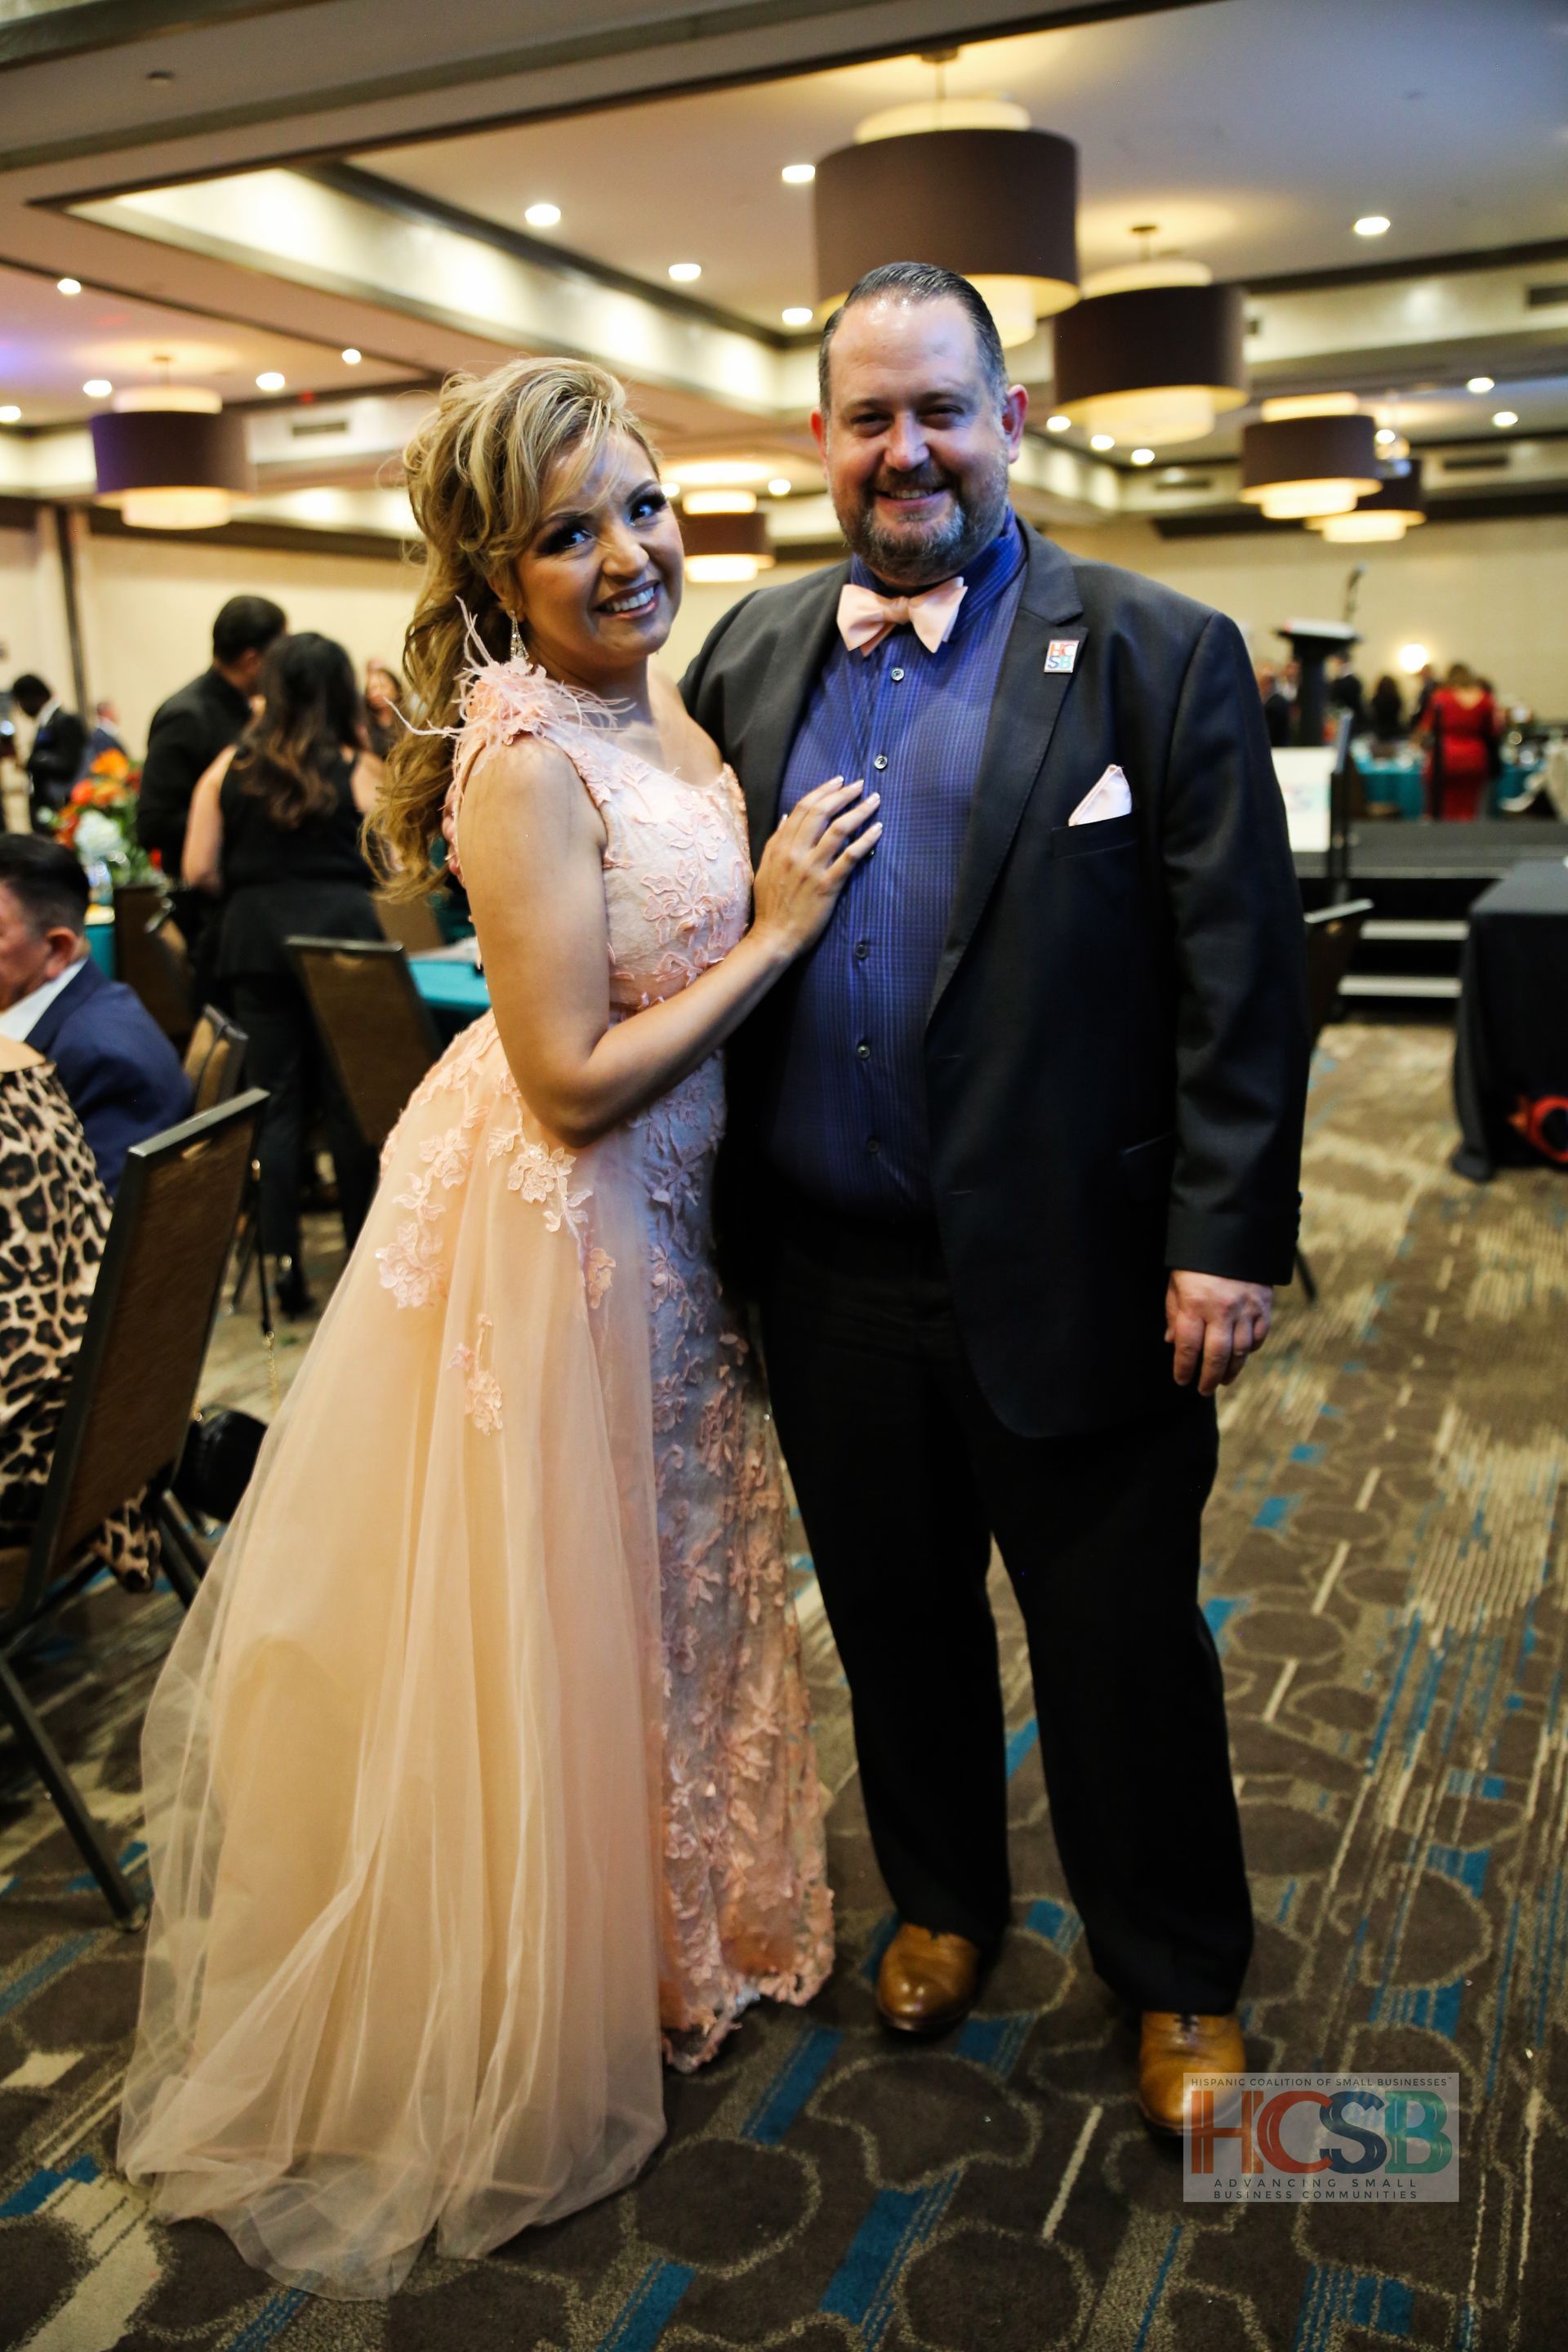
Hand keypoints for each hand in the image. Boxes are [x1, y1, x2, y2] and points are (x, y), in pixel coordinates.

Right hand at [751, 776, 881, 958]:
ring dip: (859, 811)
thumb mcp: (765, 868)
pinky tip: (878, 829)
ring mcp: (811, 869)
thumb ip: (776, 841)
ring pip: (838, 830)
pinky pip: (850, 857)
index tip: (839, 781)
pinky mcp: (827, 886)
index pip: (803, 808)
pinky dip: (865, 840)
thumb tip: (787, 817)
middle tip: (860, 785)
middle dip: (843, 794)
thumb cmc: (770, 906)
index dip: (823, 791)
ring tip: (874, 801)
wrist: (773, 937)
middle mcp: (794, 853)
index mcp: (780, 847)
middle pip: (821, 812)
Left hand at [1166, 1271, 1272, 1395]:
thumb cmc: (1197, 1260)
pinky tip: (1241, 1355)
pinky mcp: (1264, 1305)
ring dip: (1231, 1370)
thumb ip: (1174, 1313)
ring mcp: (1246, 1309)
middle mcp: (1222, 1310)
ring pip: (1241, 1351)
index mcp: (1195, 1304)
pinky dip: (1250, 1349)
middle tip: (1202, 1390)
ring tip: (1222, 1380)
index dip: (1184, 1368)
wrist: (1233, 1233)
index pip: (1188, 1347)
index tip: (1181, 1380)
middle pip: (1216, 1356)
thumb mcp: (1176, 1282)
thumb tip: (1171, 1342)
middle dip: (1208, 1378)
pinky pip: (1259, 1336)